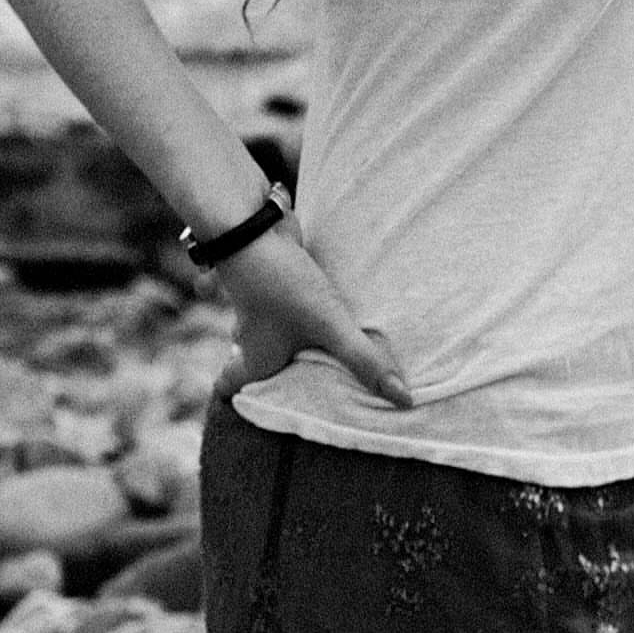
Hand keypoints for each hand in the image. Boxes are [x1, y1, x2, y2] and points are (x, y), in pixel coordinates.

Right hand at [211, 215, 411, 407]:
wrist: (255, 225)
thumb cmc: (283, 286)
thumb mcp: (327, 325)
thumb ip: (362, 359)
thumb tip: (402, 400)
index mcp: (255, 360)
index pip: (231, 388)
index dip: (243, 399)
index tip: (262, 407)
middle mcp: (249, 335)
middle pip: (250, 360)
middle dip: (275, 368)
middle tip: (307, 378)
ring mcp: (257, 304)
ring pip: (268, 328)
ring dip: (290, 334)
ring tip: (327, 341)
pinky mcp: (273, 277)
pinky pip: (286, 298)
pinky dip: (301, 302)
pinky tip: (329, 298)